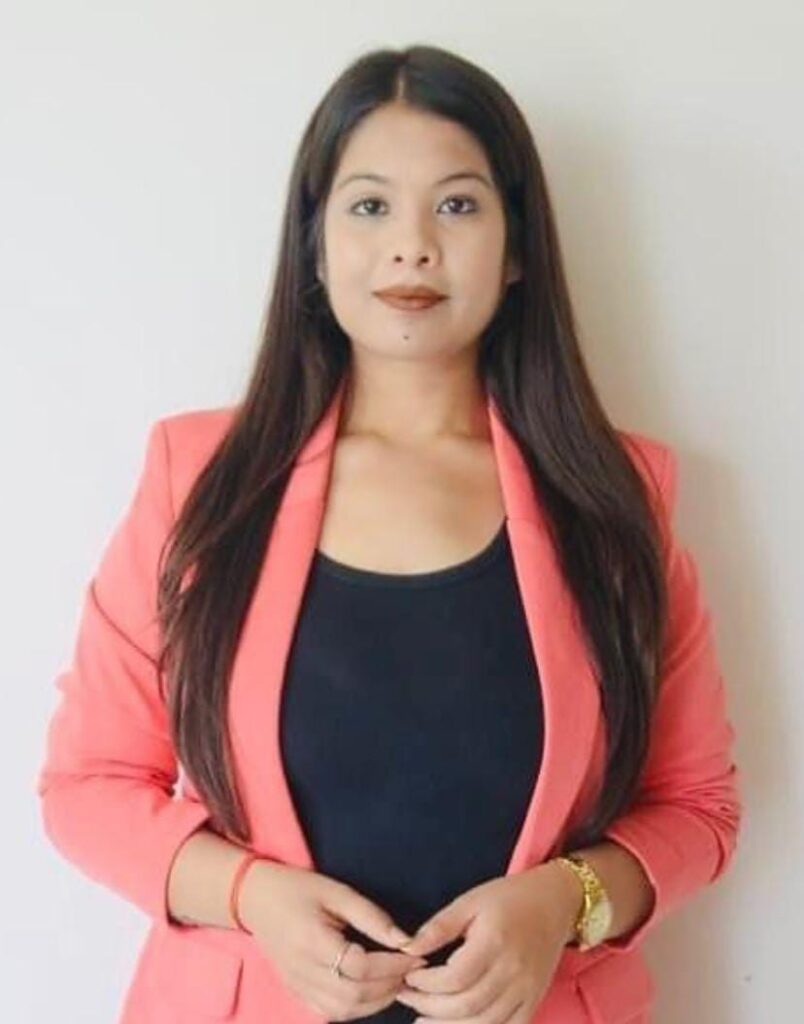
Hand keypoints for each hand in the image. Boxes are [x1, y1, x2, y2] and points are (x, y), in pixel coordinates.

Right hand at [239, 860, 427, 1019]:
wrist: (254, 899)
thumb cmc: (297, 888)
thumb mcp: (337, 891)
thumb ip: (371, 916)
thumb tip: (405, 940)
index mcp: (312, 940)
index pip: (359, 966)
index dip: (392, 965)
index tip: (415, 955)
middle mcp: (302, 970)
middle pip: (353, 995)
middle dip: (389, 985)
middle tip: (411, 970)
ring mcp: (296, 986)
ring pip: (342, 1010)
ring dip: (376, 1002)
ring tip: (397, 980)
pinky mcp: (295, 992)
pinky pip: (329, 1013)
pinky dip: (355, 1009)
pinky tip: (371, 992)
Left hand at [393, 861, 581, 1022]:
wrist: (556, 902)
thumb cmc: (509, 897)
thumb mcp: (470, 901)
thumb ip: (440, 926)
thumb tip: (408, 948)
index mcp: (495, 941)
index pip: (455, 978)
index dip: (426, 984)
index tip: (408, 978)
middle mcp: (514, 971)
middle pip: (467, 1006)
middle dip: (431, 1008)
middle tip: (408, 999)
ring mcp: (527, 990)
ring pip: (485, 1023)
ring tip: (425, 1021)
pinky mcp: (535, 1000)